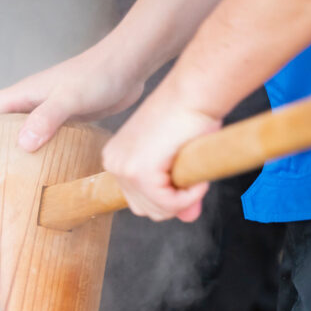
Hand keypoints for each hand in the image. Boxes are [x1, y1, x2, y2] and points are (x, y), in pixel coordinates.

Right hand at [0, 51, 144, 161]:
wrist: (129, 64)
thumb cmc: (99, 75)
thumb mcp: (70, 97)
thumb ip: (46, 118)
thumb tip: (22, 144)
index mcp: (24, 93)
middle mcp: (32, 101)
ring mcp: (50, 110)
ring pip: (22, 133)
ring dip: (16, 153)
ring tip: (19, 179)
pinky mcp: (68, 118)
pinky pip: (45, 138)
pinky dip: (41, 153)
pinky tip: (51, 170)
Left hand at [101, 84, 219, 222]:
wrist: (194, 91)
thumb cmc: (190, 115)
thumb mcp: (178, 160)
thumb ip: (178, 192)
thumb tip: (188, 218)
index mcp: (117, 158)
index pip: (138, 200)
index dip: (167, 197)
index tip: (186, 178)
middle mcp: (113, 163)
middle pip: (145, 209)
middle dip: (174, 202)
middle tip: (194, 178)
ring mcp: (124, 168)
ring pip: (157, 210)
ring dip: (183, 199)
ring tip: (195, 173)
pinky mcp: (140, 172)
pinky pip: (169, 204)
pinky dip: (190, 196)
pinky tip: (198, 177)